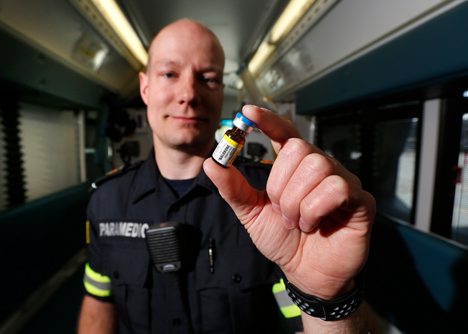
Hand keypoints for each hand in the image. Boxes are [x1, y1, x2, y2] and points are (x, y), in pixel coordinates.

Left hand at [203, 105, 375, 298]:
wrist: (305, 274)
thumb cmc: (283, 241)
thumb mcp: (252, 213)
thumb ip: (234, 188)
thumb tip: (210, 163)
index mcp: (295, 168)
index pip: (285, 132)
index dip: (268, 121)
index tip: (247, 112)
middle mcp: (321, 167)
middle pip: (298, 149)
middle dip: (280, 185)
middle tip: (282, 211)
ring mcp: (343, 181)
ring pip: (316, 167)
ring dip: (296, 201)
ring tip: (297, 221)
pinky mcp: (360, 200)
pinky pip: (335, 188)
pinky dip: (315, 210)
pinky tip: (315, 225)